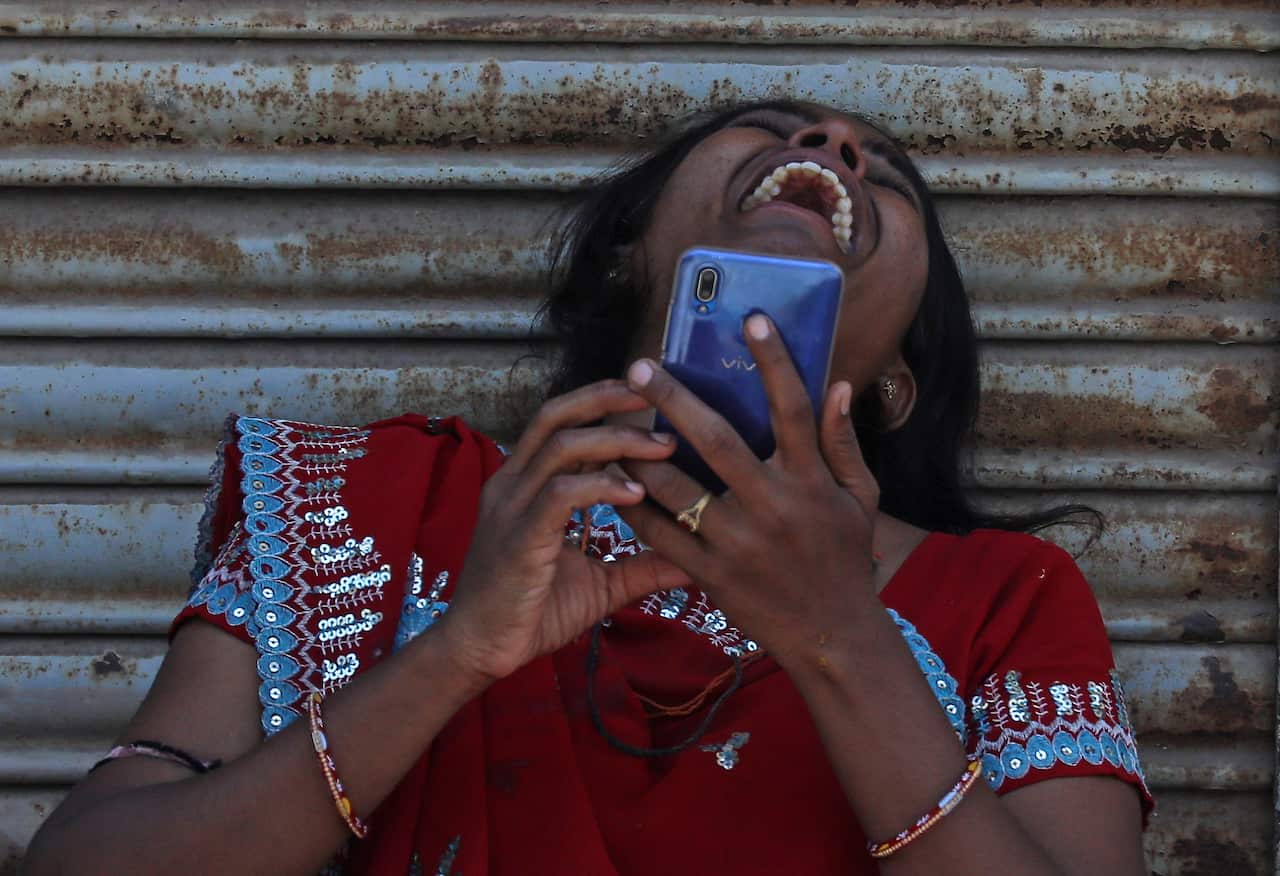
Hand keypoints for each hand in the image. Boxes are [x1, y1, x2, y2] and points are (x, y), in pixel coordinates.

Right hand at [440, 380, 690, 682]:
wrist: (481, 652)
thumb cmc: (532, 614)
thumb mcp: (599, 584)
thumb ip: (640, 566)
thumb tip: (695, 561)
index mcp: (525, 486)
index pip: (560, 423)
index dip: (603, 404)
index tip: (652, 404)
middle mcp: (513, 484)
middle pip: (556, 416)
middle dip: (607, 398)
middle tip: (658, 399)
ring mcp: (512, 506)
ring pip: (562, 446)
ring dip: (617, 440)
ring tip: (662, 449)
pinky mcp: (520, 536)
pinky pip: (561, 493)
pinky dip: (602, 486)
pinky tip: (636, 493)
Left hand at [616, 314, 880, 667]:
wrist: (834, 638)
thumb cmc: (845, 560)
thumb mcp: (861, 499)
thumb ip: (844, 442)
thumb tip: (838, 385)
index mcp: (811, 481)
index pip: (793, 409)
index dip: (775, 362)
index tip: (751, 320)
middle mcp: (773, 506)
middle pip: (716, 441)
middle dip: (673, 399)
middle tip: (639, 365)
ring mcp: (739, 542)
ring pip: (676, 488)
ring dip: (639, 453)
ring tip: (611, 423)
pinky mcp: (711, 575)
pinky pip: (661, 536)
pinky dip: (634, 507)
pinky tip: (613, 483)